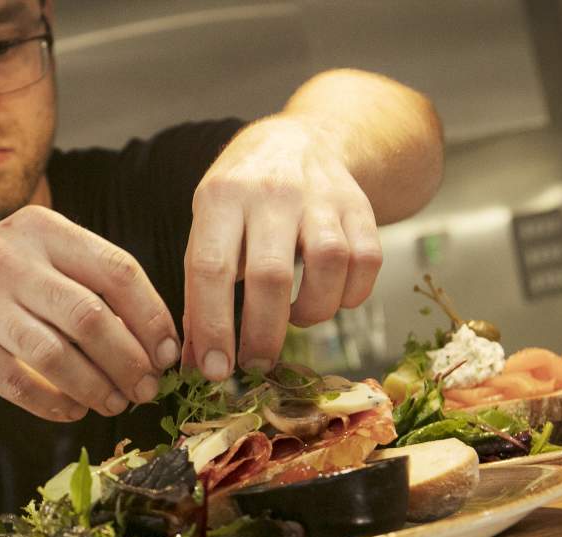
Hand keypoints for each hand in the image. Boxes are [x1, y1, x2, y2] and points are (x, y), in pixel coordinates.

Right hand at [0, 205, 181, 420]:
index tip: (168, 353)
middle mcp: (9, 258)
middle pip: (91, 317)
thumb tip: (158, 343)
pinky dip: (55, 403)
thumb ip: (87, 281)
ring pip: (57, 355)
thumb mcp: (35, 254)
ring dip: (96, 387)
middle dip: (129, 361)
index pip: (117, 270)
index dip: (151, 317)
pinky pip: (19, 383)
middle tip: (147, 389)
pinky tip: (74, 410)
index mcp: (41, 228)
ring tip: (116, 404)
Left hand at [182, 116, 382, 378]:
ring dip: (311, 311)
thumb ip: (199, 293)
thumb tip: (195, 363)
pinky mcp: (360, 207)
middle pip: (271, 275)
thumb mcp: (207, 228)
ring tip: (293, 318)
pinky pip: (366, 262)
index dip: (212, 326)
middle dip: (262, 335)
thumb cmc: (240, 200)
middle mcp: (272, 193)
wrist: (298, 142)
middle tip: (255, 365)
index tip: (212, 370)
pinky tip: (329, 298)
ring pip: (329, 266)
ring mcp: (321, 197)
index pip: (211, 268)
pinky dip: (350, 295)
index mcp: (221, 198)